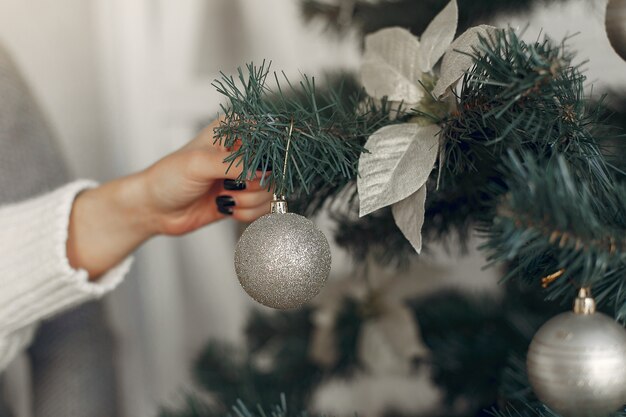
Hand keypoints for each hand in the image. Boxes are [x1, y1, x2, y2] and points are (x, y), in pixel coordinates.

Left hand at [67, 118, 272, 277]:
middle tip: (229, 186)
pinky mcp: (244, 198)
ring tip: (223, 198)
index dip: (264, 158)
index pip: (268, 138)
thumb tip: (264, 171)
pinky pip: (263, 209)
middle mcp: (244, 152)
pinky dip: (247, 213)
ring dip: (248, 201)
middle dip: (254, 185)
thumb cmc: (168, 177)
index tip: (249, 171)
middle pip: (273, 169)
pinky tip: (226, 208)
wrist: (154, 209)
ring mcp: (245, 177)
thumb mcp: (199, 164)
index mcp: (234, 130)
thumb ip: (235, 164)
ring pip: (270, 192)